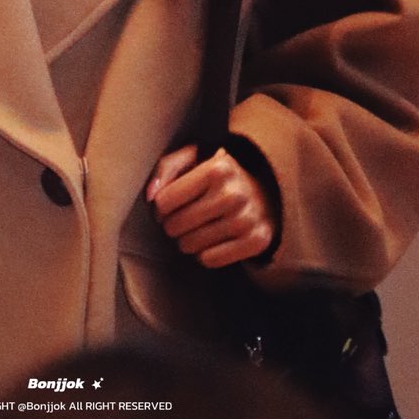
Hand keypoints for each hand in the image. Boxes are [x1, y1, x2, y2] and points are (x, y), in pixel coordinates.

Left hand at [145, 143, 276, 268]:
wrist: (269, 192)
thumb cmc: (220, 176)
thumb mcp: (194, 158)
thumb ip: (166, 168)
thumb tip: (150, 196)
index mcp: (217, 168)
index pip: (164, 201)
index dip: (160, 206)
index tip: (168, 204)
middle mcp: (233, 194)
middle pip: (175, 226)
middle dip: (172, 224)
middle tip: (182, 218)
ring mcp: (246, 219)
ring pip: (190, 246)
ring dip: (186, 240)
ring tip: (196, 228)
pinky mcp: (256, 241)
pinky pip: (209, 260)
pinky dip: (204, 254)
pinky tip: (212, 240)